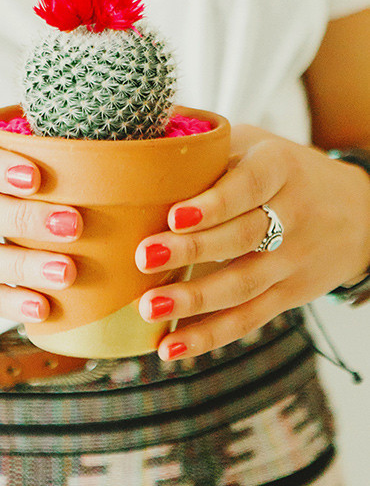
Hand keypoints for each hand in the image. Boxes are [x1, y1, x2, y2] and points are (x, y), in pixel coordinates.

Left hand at [136, 125, 369, 360]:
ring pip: (244, 284)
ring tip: (149, 308)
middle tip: (145, 256)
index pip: (247, 187)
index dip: (214, 205)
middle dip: (193, 250)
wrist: (357, 211)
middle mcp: (292, 215)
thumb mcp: (255, 144)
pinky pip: (249, 319)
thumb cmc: (281, 170)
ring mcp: (293, 260)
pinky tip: (171, 348)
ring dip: (195, 301)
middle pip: (242, 237)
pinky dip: (211, 336)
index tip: (175, 216)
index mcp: (280, 168)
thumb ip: (208, 146)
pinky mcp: (290, 295)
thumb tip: (137, 137)